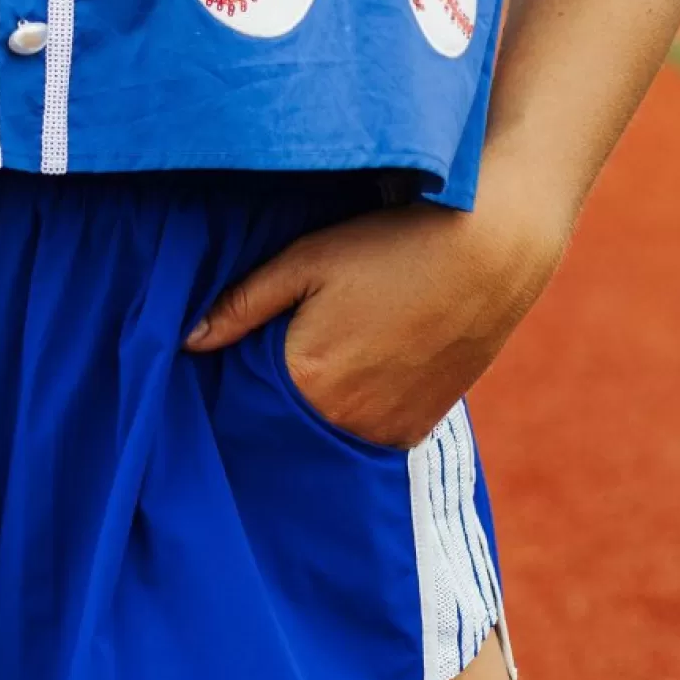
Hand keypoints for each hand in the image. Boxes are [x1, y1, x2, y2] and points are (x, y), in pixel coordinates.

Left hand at [183, 155, 571, 450]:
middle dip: (279, 393)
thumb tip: (188, 341)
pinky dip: (359, 412)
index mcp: (308, 379)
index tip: (243, 348)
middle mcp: (347, 421)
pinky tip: (365, 368)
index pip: (247, 397)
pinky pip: (370, 435)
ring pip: (330, 431)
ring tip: (336, 354)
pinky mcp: (420, 430)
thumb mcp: (307, 260)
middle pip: (288, 420)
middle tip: (293, 346)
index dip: (241, 371)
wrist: (492, 254)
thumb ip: (243, 303)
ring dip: (322, 407)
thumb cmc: (392, 245)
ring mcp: (388, 432)